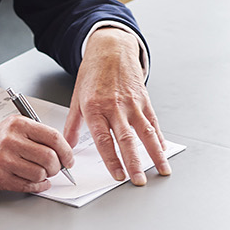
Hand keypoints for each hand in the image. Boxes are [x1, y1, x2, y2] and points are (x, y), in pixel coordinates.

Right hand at [0, 117, 74, 191]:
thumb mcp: (12, 129)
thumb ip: (36, 136)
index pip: (54, 137)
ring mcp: (4, 159)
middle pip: (50, 157)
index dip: (66, 152)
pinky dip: (37, 187)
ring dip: (45, 178)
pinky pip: (28, 185)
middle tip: (54, 169)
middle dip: (57, 167)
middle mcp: (12, 139)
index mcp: (19, 124)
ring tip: (40, 175)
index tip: (69, 160)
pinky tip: (36, 183)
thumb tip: (62, 151)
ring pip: (40, 173)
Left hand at [66, 29, 167, 184]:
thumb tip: (67, 147)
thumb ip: (72, 125)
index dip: (112, 159)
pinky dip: (159, 137)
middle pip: (126, 140)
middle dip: (134, 163)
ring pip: (146, 133)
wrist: (111, 48)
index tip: (118, 175)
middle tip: (138, 180)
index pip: (104, 140)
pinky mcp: (144, 100)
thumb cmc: (93, 73)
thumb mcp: (77, 98)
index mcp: (95, 108)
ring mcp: (132, 104)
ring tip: (161, 170)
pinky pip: (153, 122)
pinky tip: (163, 150)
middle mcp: (115, 107)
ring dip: (155, 154)